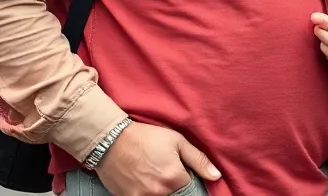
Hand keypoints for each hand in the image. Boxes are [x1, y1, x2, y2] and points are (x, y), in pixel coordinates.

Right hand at [96, 122, 220, 195]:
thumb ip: (198, 160)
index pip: (190, 188)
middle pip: (175, 195)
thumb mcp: (176, 141)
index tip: (180, 171)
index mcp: (174, 178)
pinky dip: (146, 193)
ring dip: (160, 190)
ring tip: (152, 174)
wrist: (111, 140)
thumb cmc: (146, 137)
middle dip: (174, 186)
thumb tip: (216, 176)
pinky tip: (142, 180)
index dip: (187, 179)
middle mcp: (159, 192)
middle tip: (163, 171)